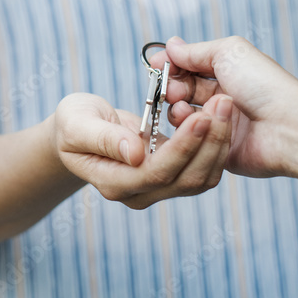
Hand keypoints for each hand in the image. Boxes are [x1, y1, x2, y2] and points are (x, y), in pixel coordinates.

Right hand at [51, 90, 232, 209]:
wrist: (79, 129)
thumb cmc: (73, 122)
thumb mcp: (76, 123)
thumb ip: (103, 138)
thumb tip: (136, 154)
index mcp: (112, 182)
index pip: (155, 173)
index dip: (181, 148)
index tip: (200, 117)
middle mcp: (138, 193)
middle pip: (185, 179)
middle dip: (208, 142)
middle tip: (223, 104)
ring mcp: (156, 189)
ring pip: (199, 178)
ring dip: (217, 143)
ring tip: (225, 105)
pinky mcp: (171, 176)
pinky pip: (201, 169)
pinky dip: (215, 144)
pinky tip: (219, 116)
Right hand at [154, 36, 297, 177]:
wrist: (287, 126)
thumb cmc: (263, 85)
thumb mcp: (228, 52)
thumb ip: (195, 51)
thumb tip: (171, 46)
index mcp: (226, 75)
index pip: (188, 69)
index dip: (171, 67)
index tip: (156, 66)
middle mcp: (221, 99)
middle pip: (181, 92)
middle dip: (171, 88)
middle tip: (171, 90)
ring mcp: (219, 126)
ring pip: (181, 116)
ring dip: (177, 108)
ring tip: (183, 107)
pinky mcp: (216, 151)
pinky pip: (191, 142)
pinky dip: (187, 131)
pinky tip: (194, 123)